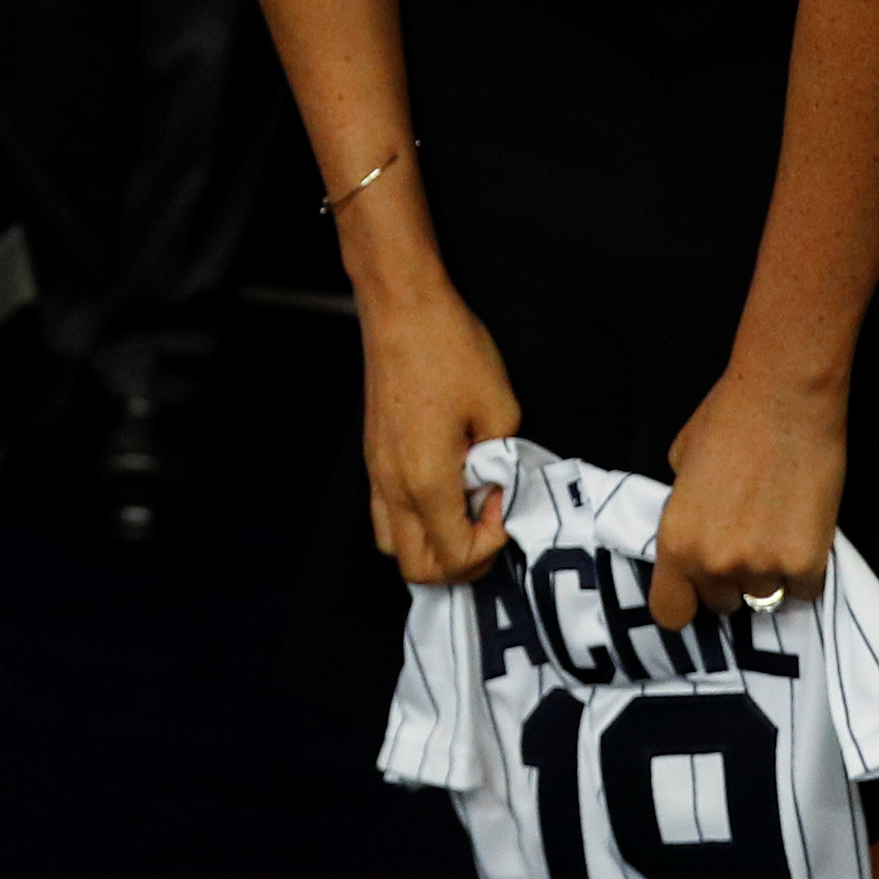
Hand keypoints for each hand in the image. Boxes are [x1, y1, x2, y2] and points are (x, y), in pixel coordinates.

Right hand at [358, 283, 522, 586]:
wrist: (401, 309)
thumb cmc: (450, 350)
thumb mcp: (501, 406)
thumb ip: (505, 462)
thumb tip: (498, 486)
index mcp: (425, 481)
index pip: (454, 556)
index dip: (490, 544)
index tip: (506, 504)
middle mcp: (393, 488)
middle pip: (418, 569)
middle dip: (461, 563)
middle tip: (490, 526)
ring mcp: (377, 475)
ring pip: (395, 548)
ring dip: (434, 546)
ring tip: (466, 513)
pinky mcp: (373, 459)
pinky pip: (386, 516)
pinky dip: (415, 524)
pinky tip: (443, 492)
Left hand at [650, 358, 847, 631]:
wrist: (785, 395)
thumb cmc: (727, 416)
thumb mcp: (681, 464)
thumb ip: (685, 509)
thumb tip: (697, 528)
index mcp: (676, 542)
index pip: (670, 612)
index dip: (685, 601)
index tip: (697, 587)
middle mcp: (715, 564)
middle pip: (722, 604)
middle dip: (730, 579)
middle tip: (746, 539)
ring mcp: (763, 568)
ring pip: (765, 598)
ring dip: (770, 574)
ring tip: (777, 531)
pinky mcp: (807, 563)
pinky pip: (804, 589)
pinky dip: (805, 570)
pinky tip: (803, 533)